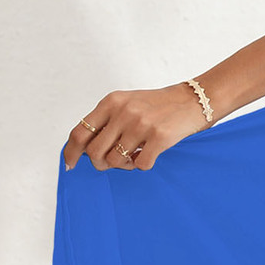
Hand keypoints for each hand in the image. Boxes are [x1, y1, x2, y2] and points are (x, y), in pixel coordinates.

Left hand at [64, 82, 210, 172]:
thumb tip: (85, 149)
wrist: (194, 100)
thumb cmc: (159, 106)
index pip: (80, 132)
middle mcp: (123, 112)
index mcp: (111, 102)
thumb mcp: (127, 104)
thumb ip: (107, 121)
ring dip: (123, 165)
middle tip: (113, 162)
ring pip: (115, 160)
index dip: (71, 152)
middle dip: (100, 163)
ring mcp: (141, 124)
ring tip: (134, 156)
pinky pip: (140, 164)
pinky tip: (149, 155)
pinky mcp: (160, 137)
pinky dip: (142, 165)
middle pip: (94, 152)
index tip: (70, 165)